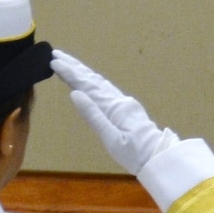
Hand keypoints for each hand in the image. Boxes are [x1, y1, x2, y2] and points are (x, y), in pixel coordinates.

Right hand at [53, 50, 178, 175]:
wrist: (159, 159)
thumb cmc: (135, 154)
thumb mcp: (111, 139)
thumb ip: (93, 115)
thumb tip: (75, 93)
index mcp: (114, 106)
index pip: (87, 85)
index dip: (70, 73)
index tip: (54, 61)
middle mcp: (119, 100)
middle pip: (93, 79)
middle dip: (74, 66)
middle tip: (56, 54)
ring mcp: (123, 103)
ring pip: (99, 82)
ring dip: (82, 71)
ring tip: (68, 63)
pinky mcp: (126, 108)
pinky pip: (104, 89)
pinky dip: (92, 81)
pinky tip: (89, 80)